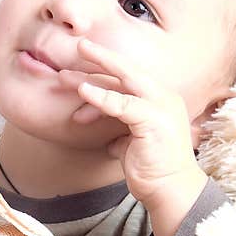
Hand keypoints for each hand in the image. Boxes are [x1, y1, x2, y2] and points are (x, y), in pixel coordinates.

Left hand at [59, 38, 207, 235]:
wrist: (169, 190)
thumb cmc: (152, 168)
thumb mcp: (132, 142)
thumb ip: (122, 131)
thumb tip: (109, 138)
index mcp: (159, 99)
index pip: (131, 77)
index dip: (107, 66)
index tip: (83, 59)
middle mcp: (163, 98)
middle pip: (129, 70)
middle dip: (102, 56)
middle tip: (79, 45)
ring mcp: (162, 107)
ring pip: (125, 82)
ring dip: (92, 79)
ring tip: (66, 77)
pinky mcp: (154, 121)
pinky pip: (123, 105)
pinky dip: (102, 98)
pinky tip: (83, 92)